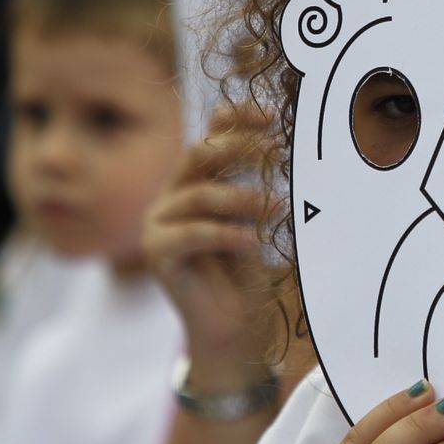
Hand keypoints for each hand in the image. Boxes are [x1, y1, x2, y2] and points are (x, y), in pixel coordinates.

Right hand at [143, 104, 281, 383]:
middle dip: (239, 148)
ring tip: (276, 208)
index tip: (275, 117)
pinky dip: (226, 233)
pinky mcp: (157, 253)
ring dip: (243, 199)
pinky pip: (193, 233)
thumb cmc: (250, 270)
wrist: (233, 326)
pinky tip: (252, 241)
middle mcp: (173, 195)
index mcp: (197, 180)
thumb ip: (259, 183)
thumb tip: (286, 147)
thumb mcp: (258, 218)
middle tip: (277, 152)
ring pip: (200, 194)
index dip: (238, 119)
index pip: (210, 133)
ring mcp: (159, 222)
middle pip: (200, 154)